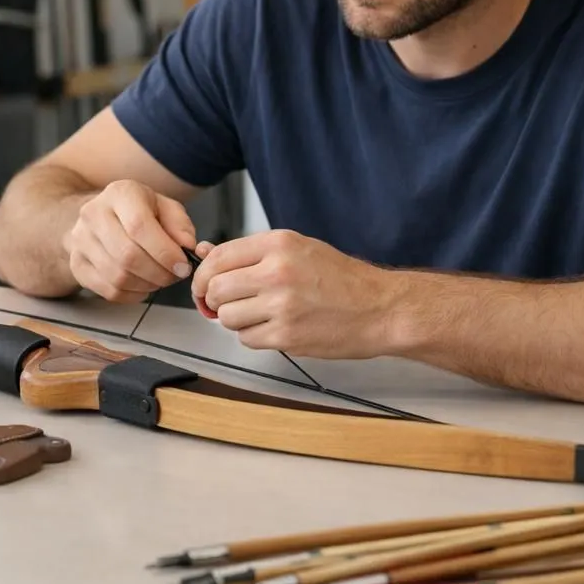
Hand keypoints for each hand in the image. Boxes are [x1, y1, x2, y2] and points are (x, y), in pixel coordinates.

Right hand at [62, 180, 197, 302]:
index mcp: (119, 193)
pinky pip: (109, 290)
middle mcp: (93, 214)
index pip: (139, 226)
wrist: (100, 217)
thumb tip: (187, 246)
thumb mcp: (164, 207)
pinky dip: (132, 295)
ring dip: (147, 285)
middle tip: (174, 276)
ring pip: (118, 276)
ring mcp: (80, 241)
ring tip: (160, 279)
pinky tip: (143, 285)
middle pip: (127, 255)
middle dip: (158, 273)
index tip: (182, 266)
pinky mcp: (77, 265)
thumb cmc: (138, 212)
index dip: (164, 251)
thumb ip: (179, 224)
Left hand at [189, 230, 395, 357]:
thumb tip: (204, 254)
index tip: (204, 285)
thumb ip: (251, 253)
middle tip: (226, 303)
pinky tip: (274, 327)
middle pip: (216, 289)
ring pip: (227, 317)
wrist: (380, 308)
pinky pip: (246, 339)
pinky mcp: (286, 336)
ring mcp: (281, 306)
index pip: (218, 257)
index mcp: (278, 244)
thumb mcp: (298, 249)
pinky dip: (253, 336)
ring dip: (235, 320)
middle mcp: (276, 272)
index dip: (203, 275)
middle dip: (214, 300)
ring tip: (259, 314)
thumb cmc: (342, 279)